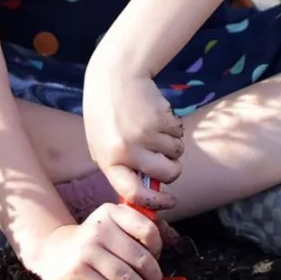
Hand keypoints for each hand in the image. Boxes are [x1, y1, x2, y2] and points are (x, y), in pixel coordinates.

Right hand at [22, 203, 168, 279]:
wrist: (55, 251)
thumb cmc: (94, 241)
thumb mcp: (115, 228)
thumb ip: (142, 230)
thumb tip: (177, 239)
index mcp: (111, 212)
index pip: (147, 229)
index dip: (158, 247)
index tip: (157, 257)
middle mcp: (99, 227)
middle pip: (139, 257)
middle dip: (154, 276)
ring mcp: (87, 249)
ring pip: (126, 277)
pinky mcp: (79, 270)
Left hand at [82, 63, 183, 207]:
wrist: (114, 77)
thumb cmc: (105, 113)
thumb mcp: (100, 142)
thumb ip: (118, 166)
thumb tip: (143, 193)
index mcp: (108, 160)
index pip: (132, 192)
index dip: (155, 202)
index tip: (170, 203)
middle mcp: (127, 150)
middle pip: (167, 174)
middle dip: (173, 169)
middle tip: (166, 158)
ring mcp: (145, 135)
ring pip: (177, 153)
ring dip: (172, 144)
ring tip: (153, 128)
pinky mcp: (161, 119)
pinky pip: (180, 134)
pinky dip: (174, 128)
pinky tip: (156, 116)